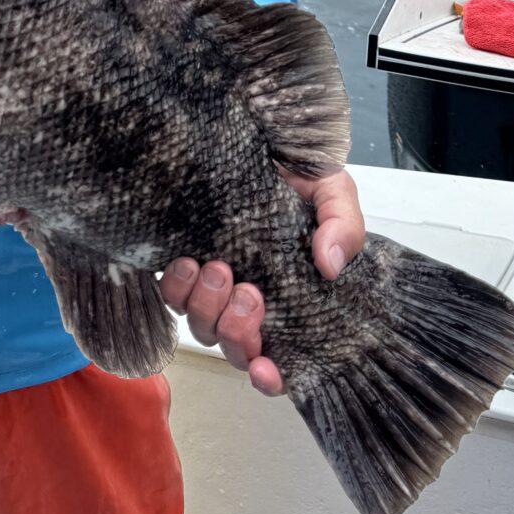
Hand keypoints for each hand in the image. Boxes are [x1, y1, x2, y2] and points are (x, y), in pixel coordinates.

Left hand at [158, 167, 364, 395]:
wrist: (260, 137)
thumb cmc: (299, 170)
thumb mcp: (334, 193)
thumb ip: (343, 227)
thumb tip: (330, 266)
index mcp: (289, 296)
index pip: (278, 357)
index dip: (270, 376)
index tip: (265, 368)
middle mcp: (248, 298)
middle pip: (234, 347)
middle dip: (237, 331)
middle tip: (250, 293)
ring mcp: (214, 283)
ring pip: (201, 326)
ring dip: (207, 308)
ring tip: (217, 269)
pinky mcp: (184, 259)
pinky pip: (171, 294)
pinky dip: (177, 289)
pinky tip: (188, 264)